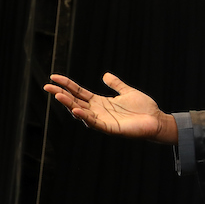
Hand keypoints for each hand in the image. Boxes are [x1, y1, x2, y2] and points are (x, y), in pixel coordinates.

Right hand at [44, 72, 177, 143]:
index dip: (67, 84)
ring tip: (58, 95)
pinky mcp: (110, 128)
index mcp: (100, 102)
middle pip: (75, 101)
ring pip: (81, 112)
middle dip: (61, 94)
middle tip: (47, 86)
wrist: (157, 120)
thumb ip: (116, 84)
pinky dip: (85, 117)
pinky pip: (94, 123)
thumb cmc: (144, 108)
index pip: (79, 92)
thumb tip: (106, 75)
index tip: (54, 77)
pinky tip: (76, 109)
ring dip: (69, 104)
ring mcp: (103, 120)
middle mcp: (98, 111)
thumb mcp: (127, 92)